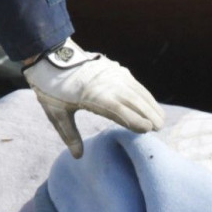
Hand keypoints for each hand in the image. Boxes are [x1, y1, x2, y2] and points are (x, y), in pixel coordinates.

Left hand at [23, 38, 164, 157]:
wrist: (51, 55)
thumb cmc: (51, 87)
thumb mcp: (56, 113)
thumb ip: (69, 135)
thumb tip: (78, 156)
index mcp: (94, 96)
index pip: (120, 111)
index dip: (136, 121)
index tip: (148, 130)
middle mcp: (108, 84)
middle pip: (135, 102)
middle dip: (149, 115)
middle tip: (160, 130)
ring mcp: (114, 75)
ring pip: (139, 92)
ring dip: (151, 105)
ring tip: (160, 120)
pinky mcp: (117, 70)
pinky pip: (135, 85)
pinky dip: (145, 95)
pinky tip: (150, 105)